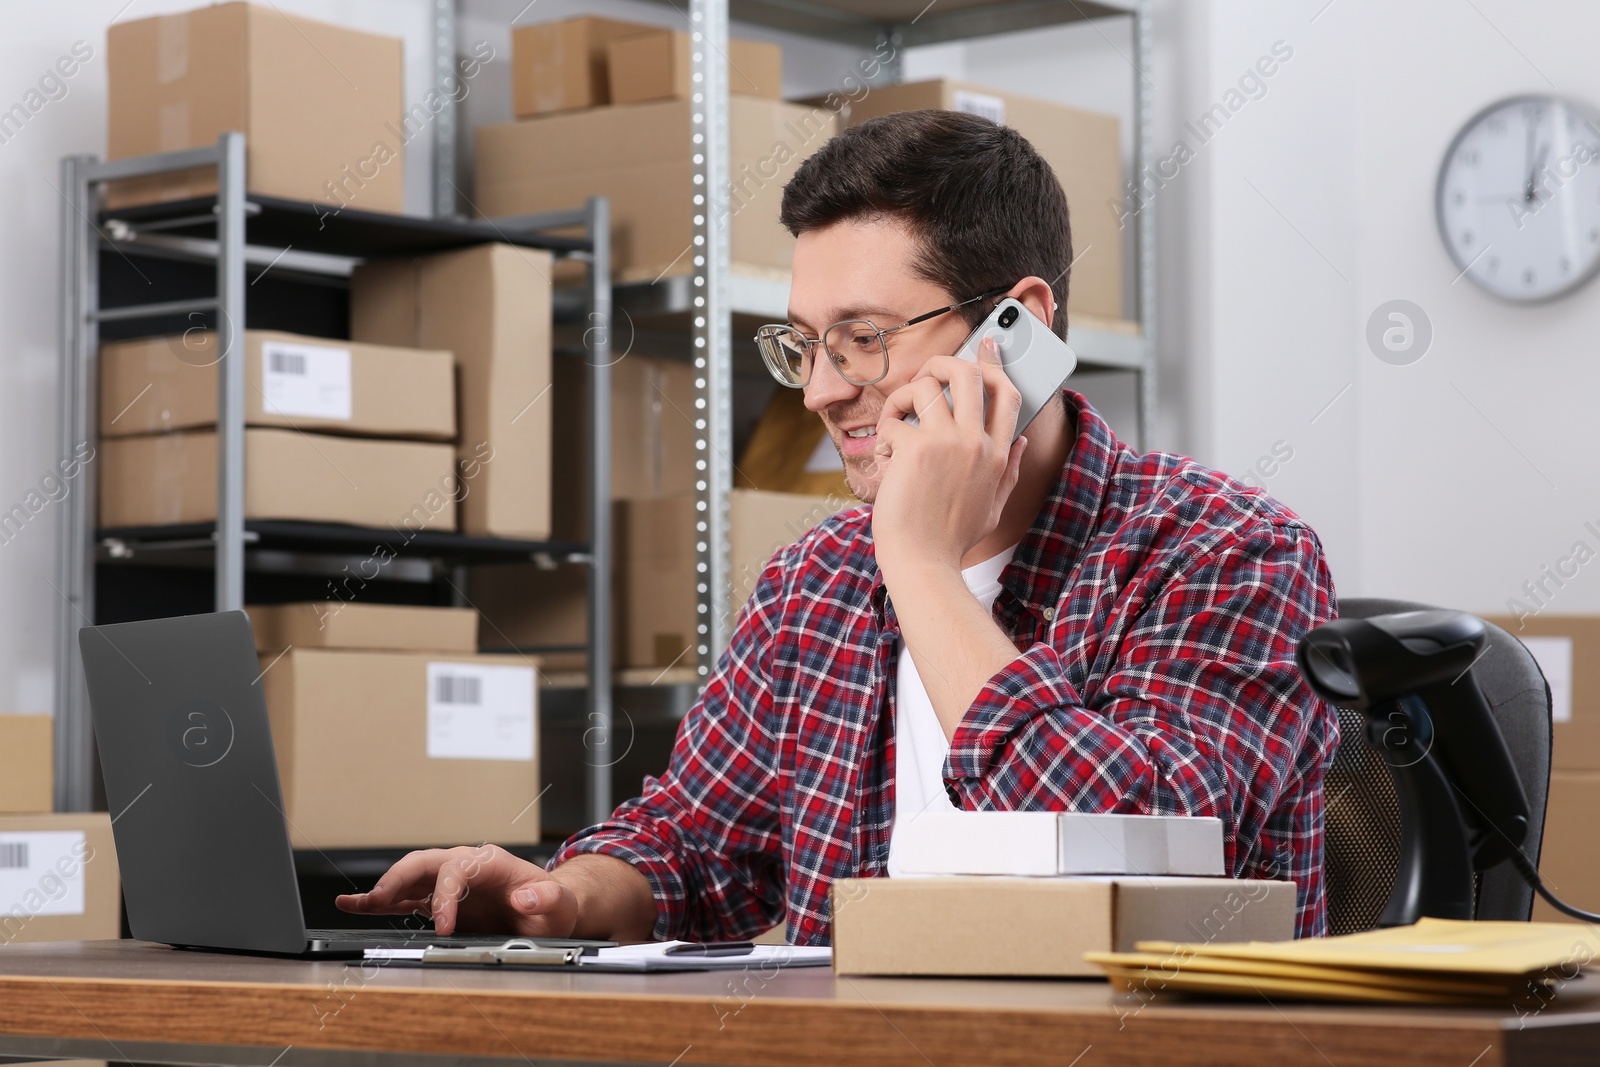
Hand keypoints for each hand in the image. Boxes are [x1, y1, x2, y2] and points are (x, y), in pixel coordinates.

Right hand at [335, 844, 577, 936]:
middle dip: (398, 878)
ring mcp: (451, 883)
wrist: (550, 911)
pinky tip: (355, 905)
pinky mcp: (441, 901)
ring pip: (410, 877)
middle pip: (424, 863)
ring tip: (352, 903)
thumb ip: (547, 899)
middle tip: (379, 899)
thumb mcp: (560, 904)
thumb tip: (524, 898)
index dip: (445, 897)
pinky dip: (381, 902)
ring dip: (382, 889)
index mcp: (491, 862)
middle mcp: (466, 866)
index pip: (457, 870)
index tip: (443, 927)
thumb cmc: (554, 905)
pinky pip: (406, 898)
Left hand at [870, 338, 1027, 582]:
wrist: (924, 564)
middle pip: (968, 373)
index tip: (985, 342)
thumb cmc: (950, 540)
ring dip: (903, 398)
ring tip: (895, 425)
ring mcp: (946, 444)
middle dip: (943, 363)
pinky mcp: (914, 450)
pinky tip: (884, 457)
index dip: (994, 362)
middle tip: (926, 375)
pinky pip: (895, 419)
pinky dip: (884, 432)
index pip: (1006, 392)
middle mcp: (977, 443)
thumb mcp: (993, 507)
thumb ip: (1009, 472)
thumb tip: (1022, 442)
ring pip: (925, 386)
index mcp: (997, 454)